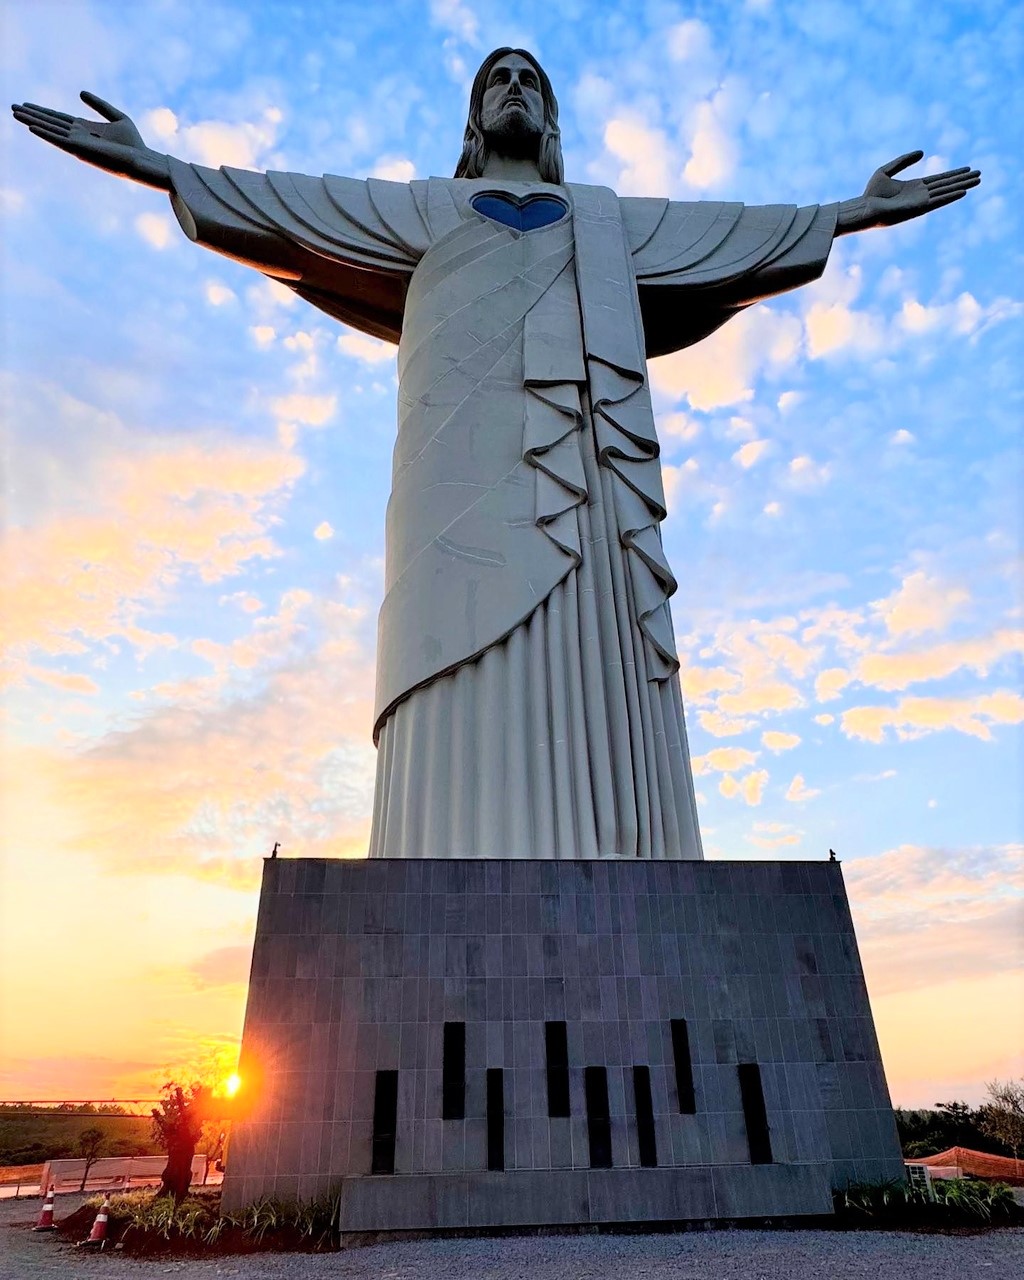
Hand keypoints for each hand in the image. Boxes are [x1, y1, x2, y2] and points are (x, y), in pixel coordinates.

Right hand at [11, 91, 169, 189]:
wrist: (142, 159)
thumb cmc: (134, 143)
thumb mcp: (117, 117)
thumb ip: (99, 105)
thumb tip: (80, 93)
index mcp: (85, 128)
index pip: (59, 118)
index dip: (42, 111)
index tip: (27, 104)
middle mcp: (78, 136)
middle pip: (50, 122)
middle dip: (32, 115)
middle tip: (12, 107)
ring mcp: (78, 144)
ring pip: (50, 130)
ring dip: (32, 121)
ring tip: (14, 113)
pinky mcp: (80, 150)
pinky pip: (59, 140)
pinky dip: (45, 133)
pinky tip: (31, 126)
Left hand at [840, 150, 979, 232]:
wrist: (864, 208)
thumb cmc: (871, 193)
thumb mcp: (886, 170)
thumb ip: (903, 161)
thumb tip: (923, 152)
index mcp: (914, 187)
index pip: (939, 179)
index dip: (953, 174)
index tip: (967, 169)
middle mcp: (920, 195)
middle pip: (946, 185)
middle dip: (963, 180)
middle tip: (980, 174)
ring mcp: (920, 202)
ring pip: (946, 192)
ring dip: (962, 186)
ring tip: (977, 181)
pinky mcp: (918, 209)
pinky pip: (938, 201)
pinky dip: (951, 196)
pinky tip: (963, 192)